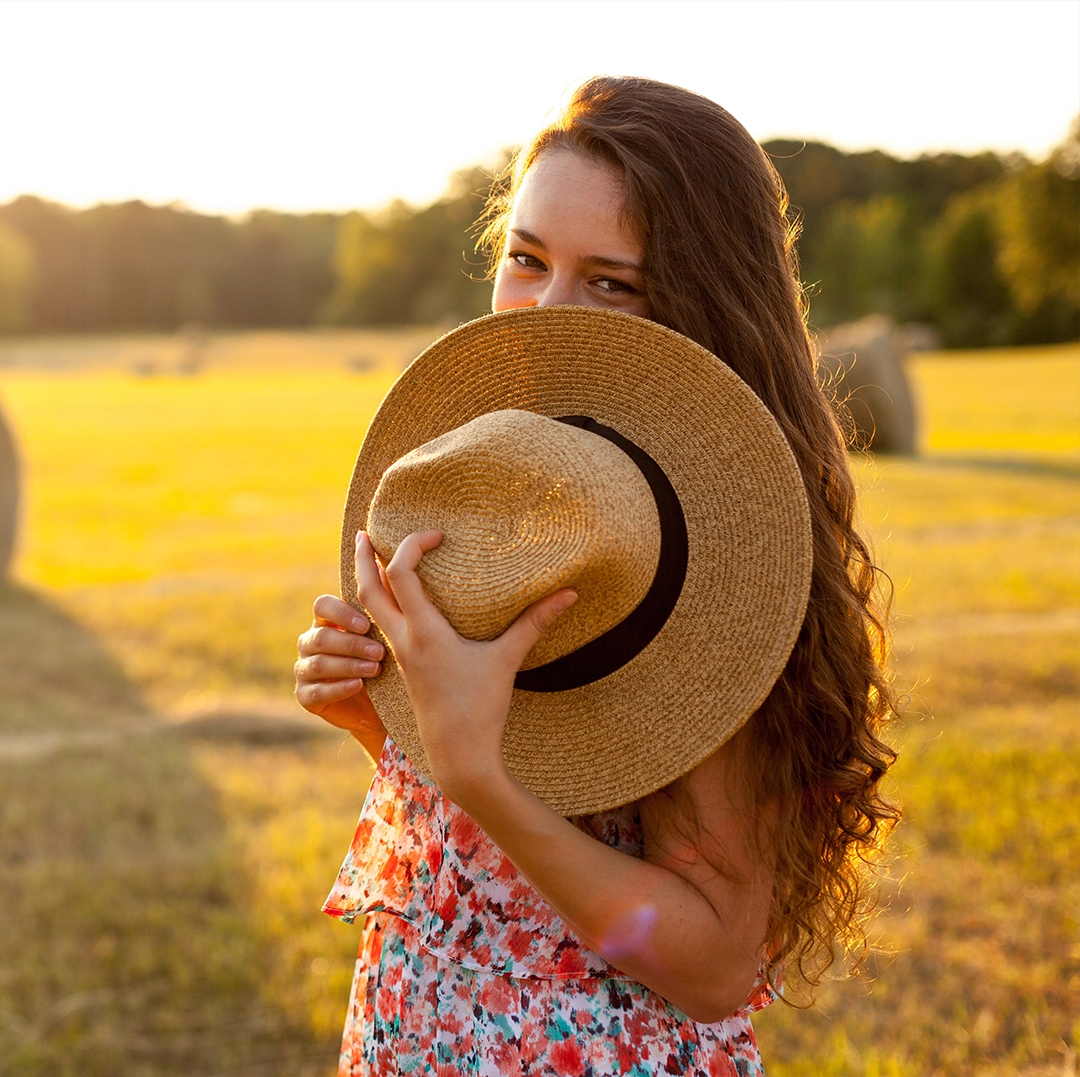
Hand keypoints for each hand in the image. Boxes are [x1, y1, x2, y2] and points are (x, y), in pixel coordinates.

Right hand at [295, 594, 385, 735]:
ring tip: (374, 669)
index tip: (366, 625)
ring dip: (348, 665)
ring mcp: (304, 670)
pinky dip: (338, 688)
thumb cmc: (386, 661)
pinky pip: (316, 691)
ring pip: (319, 664)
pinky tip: (358, 685)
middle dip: (352, 644)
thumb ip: (384, 606)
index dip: (341, 614)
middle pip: (322, 637)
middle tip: (379, 652)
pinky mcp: (305, 696)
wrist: (381, 704)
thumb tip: (385, 569)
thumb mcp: (387, 635)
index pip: (322, 606)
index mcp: (326, 621)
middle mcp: (310, 642)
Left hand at [354, 529, 576, 803]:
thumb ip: (536, 622)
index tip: (437, 536)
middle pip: (367, 590)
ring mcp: (399, 655)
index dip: (412, 546)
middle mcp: (403, 640)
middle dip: (363, 559)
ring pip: (368, 610)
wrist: (457, 754)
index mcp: (423, 632)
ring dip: (366, 581)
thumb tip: (571, 592)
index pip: (400, 575)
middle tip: (366, 532)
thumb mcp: (508, 660)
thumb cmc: (481, 708)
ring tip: (370, 558)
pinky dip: (379, 605)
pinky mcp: (403, 667)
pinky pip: (380, 627)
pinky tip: (393, 600)